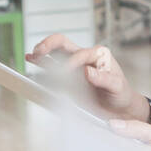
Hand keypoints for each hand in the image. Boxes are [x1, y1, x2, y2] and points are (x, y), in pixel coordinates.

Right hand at [26, 34, 149, 122]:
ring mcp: (73, 66)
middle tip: (40, 50)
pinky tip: (30, 58)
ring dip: (42, 52)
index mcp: (98, 54)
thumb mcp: (117, 87)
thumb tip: (88, 72)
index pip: (80, 54)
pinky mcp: (66, 77)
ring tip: (32, 54)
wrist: (119, 107)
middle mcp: (84, 56)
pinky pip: (50, 66)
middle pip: (63, 43)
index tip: (64, 74)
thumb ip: (104, 79)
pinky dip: (40, 62)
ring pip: (54, 52)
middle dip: (50, 44)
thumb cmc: (120, 94)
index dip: (71, 63)